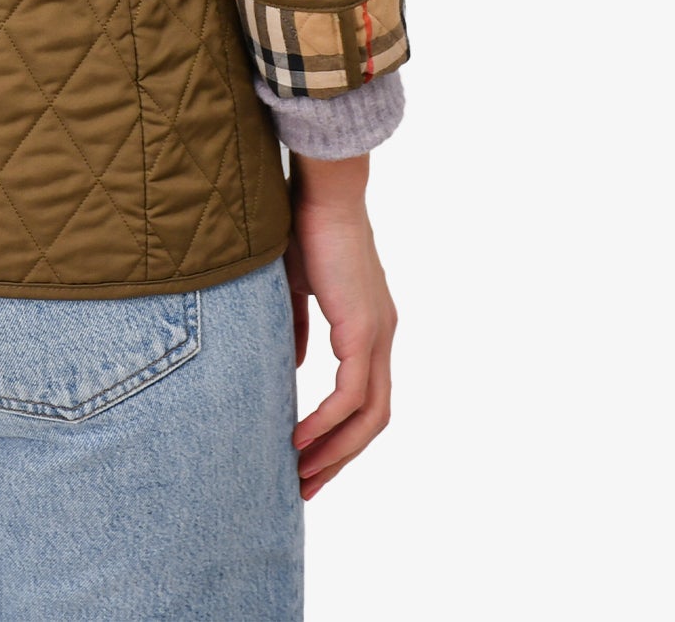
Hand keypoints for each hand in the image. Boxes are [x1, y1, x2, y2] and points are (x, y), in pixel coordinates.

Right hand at [284, 152, 395, 496]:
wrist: (321, 190)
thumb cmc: (304, 227)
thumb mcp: (295, 287)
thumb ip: (298, 328)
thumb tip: (293, 367)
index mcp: (369, 327)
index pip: (365, 398)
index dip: (340, 433)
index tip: (307, 457)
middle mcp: (381, 336)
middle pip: (374, 419)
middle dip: (340, 458)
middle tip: (306, 485)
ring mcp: (378, 335)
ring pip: (369, 416)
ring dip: (335, 451)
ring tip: (301, 474)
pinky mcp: (364, 330)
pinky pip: (352, 395)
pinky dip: (327, 423)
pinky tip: (300, 439)